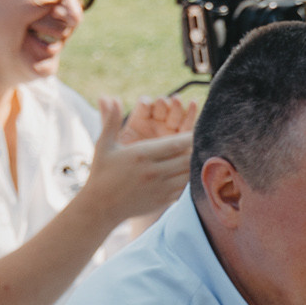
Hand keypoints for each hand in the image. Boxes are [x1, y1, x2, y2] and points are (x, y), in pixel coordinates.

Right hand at [83, 96, 194, 219]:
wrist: (100, 206)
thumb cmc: (102, 172)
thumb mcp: (103, 145)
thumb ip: (110, 121)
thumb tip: (111, 98)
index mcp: (141, 155)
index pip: (175, 144)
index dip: (191, 136)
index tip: (199, 129)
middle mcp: (153, 172)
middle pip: (187, 158)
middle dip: (197, 149)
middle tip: (204, 141)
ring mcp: (159, 188)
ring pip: (188, 174)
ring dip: (196, 164)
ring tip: (203, 155)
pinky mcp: (163, 200)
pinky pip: (185, 189)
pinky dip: (192, 180)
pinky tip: (194, 172)